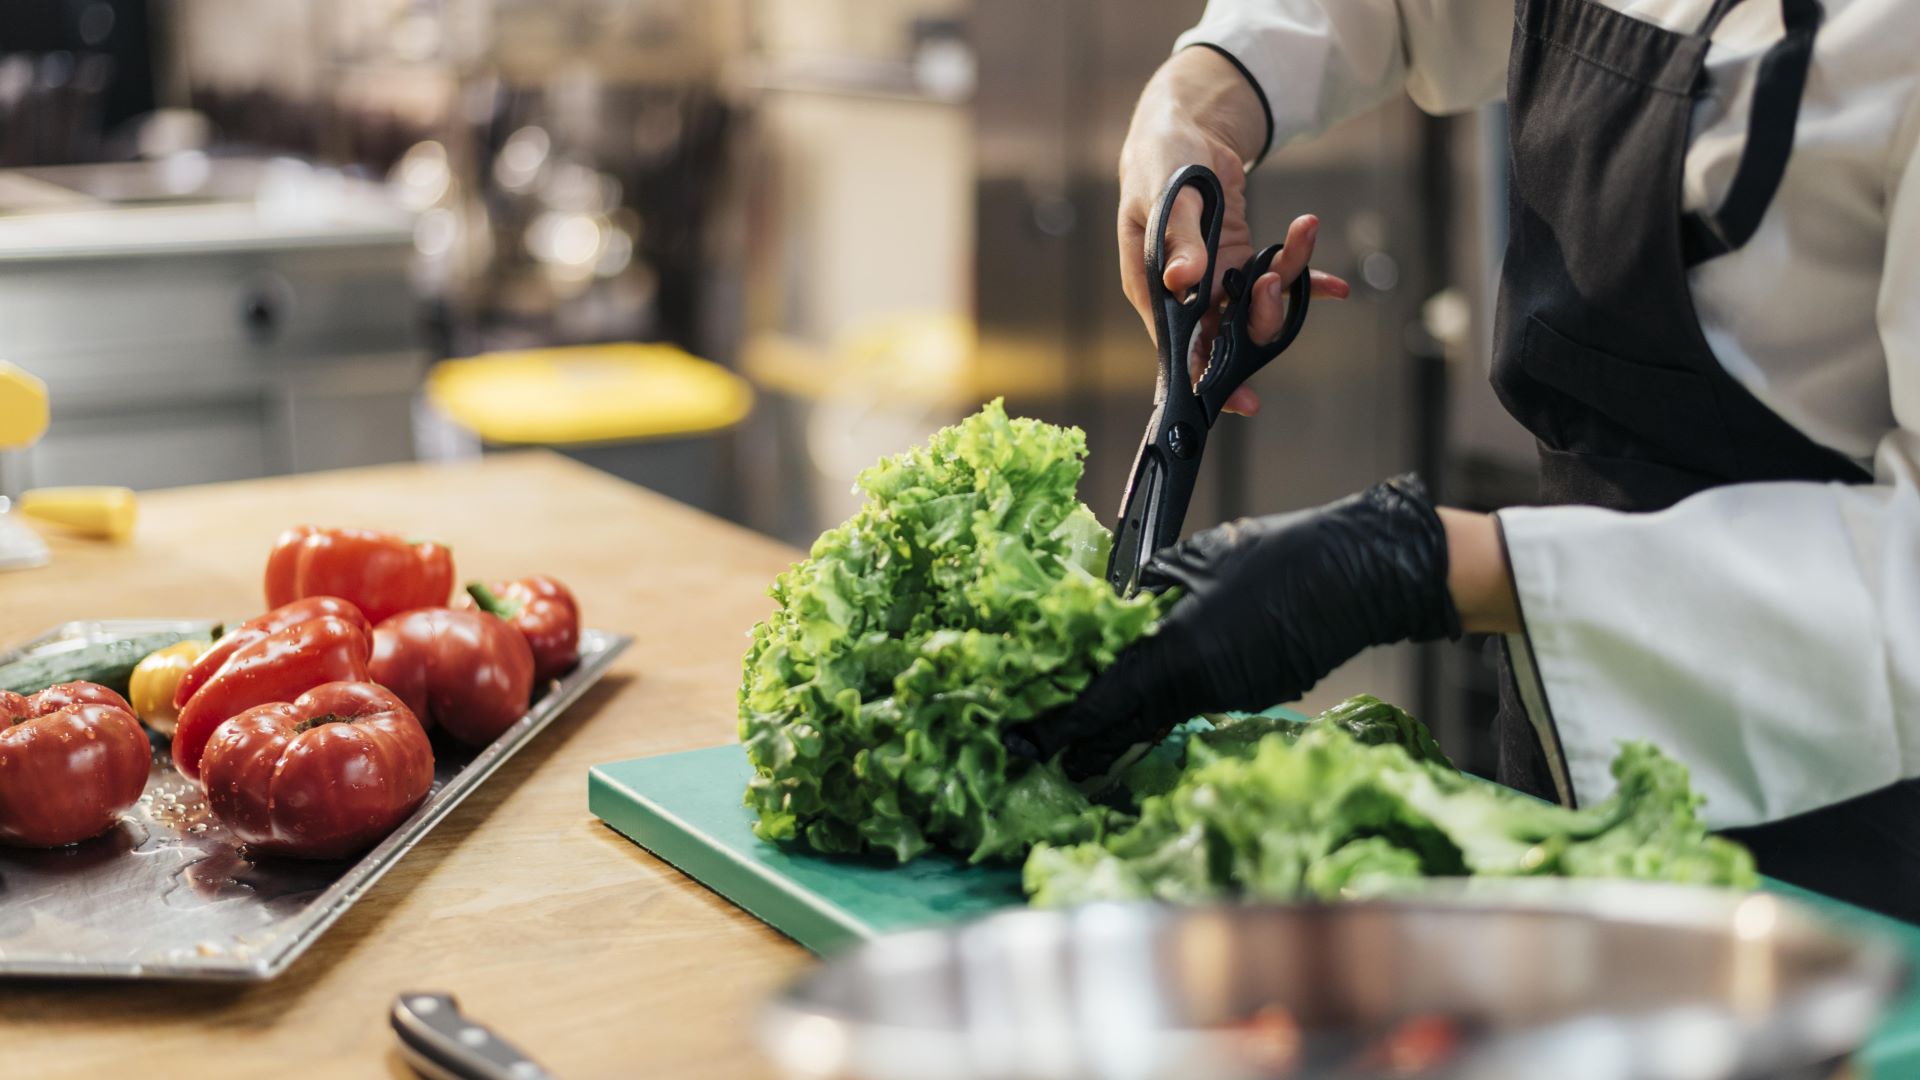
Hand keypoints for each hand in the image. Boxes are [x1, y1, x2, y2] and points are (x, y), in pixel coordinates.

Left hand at [1010, 477, 1468, 776]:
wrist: (1363, 572)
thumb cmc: (1281, 555)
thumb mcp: (1195, 560)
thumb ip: (1146, 594)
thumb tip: (1108, 615)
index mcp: (1179, 654)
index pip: (1103, 703)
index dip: (1060, 727)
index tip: (1023, 742)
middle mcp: (1201, 688)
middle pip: (1126, 721)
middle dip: (1084, 737)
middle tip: (1043, 748)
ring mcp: (1230, 695)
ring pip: (1159, 714)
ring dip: (1122, 720)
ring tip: (1080, 729)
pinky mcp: (1253, 691)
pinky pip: (1191, 703)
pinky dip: (1161, 703)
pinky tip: (1142, 694)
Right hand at [1118, 47, 1350, 415]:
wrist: (1184, 129)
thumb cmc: (1162, 159)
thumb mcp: (1166, 193)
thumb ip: (1179, 237)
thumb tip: (1186, 282)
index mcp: (1153, 287)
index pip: (1178, 347)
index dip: (1207, 376)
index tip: (1241, 400)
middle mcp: (1185, 294)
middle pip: (1224, 332)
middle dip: (1259, 317)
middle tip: (1275, 281)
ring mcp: (1215, 280)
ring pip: (1256, 305)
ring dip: (1287, 281)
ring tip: (1303, 232)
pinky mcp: (1239, 261)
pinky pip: (1275, 280)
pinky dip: (1306, 284)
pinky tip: (1333, 286)